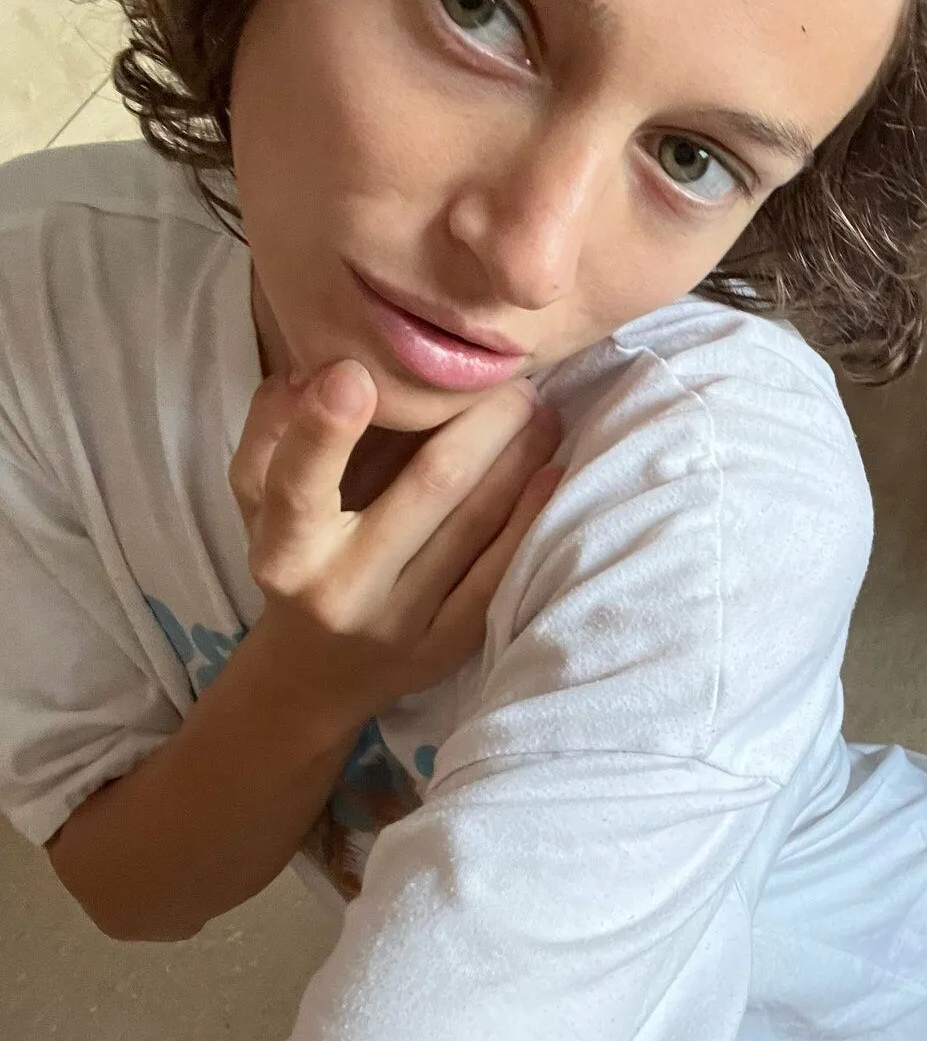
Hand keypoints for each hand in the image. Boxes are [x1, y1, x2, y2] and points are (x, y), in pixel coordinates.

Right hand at [229, 358, 563, 717]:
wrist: (319, 674)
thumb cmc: (298, 558)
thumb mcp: (258, 501)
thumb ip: (274, 431)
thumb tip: (314, 366)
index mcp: (286, 550)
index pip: (299, 487)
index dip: (325, 429)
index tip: (357, 369)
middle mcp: (343, 589)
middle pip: (429, 487)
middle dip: (481, 421)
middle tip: (514, 377)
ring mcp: (403, 621)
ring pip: (475, 524)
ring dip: (519, 458)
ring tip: (543, 411)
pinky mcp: (451, 644)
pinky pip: (499, 572)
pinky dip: (529, 517)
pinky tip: (553, 473)